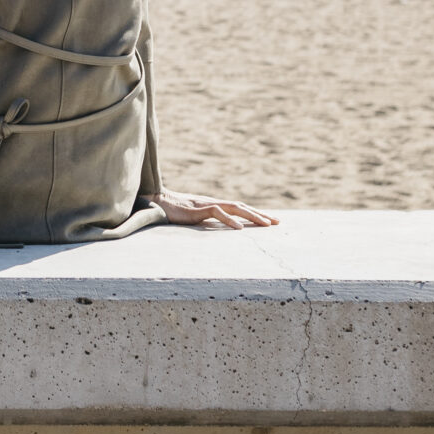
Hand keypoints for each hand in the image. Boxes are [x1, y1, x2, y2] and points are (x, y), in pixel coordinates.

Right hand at [151, 191, 278, 228]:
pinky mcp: (197, 210)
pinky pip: (217, 213)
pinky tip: (239, 229)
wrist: (155, 202)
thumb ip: (206, 221)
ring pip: (234, 208)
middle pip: (242, 207)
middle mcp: (214, 203)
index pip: (239, 208)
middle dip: (260, 214)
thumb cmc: (173, 212)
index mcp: (214, 206)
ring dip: (251, 216)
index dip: (255, 214)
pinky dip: (229, 220)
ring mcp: (206, 205)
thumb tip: (218, 230)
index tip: (271, 221)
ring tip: (266, 224)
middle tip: (277, 223)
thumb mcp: (194, 218)